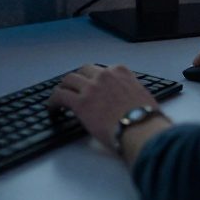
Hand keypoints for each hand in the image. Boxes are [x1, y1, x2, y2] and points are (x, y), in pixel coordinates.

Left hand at [48, 64, 165, 152]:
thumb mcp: (143, 96)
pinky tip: (52, 109)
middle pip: (83, 71)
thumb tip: (130, 104)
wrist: (142, 129)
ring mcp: (91, 87)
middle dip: (78, 80)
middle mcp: (104, 75)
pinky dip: (53, 102)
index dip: (95, 78)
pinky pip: (59, 96)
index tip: (92, 86)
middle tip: (73, 90)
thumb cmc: (147, 119)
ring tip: (59, 99)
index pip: (102, 70)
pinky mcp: (80, 103)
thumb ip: (132, 93)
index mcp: (121, 72)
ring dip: (63, 88)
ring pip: (69, 80)